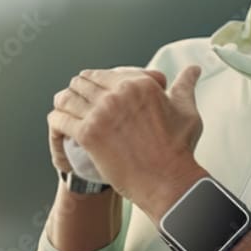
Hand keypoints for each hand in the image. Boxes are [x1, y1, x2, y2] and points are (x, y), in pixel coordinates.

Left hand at [47, 64, 204, 215]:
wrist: (168, 181)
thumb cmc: (179, 148)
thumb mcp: (186, 110)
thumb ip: (185, 86)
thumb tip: (193, 69)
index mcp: (139, 84)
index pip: (102, 74)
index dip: (92, 80)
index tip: (88, 87)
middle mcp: (118, 94)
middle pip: (83, 83)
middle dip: (76, 90)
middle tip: (72, 98)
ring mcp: (101, 114)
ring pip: (69, 98)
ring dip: (63, 102)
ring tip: (61, 107)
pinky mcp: (89, 134)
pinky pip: (61, 119)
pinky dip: (56, 119)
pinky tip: (57, 122)